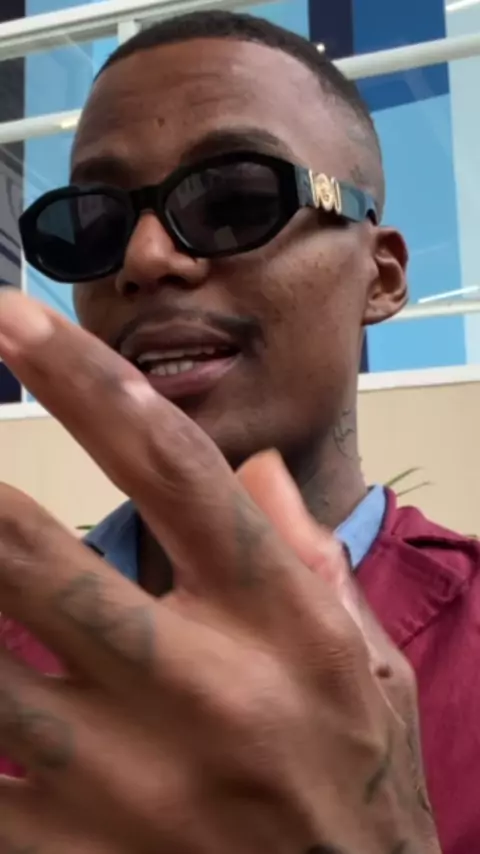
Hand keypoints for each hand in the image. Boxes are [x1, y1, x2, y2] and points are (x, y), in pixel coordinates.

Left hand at [0, 290, 439, 853]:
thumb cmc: (355, 777)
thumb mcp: (365, 659)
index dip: (83, 381)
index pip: (171, 468)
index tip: (9, 317)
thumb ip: (307, 556)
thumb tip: (256, 466)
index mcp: (275, 622)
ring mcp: (121, 781)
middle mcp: (196, 688)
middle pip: (34, 553)